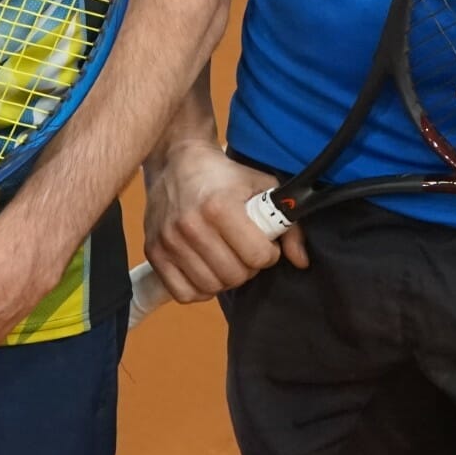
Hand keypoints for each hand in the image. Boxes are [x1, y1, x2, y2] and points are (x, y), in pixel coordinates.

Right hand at [142, 141, 305, 303]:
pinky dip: (199, 288)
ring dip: (225, 278)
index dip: (268, 253)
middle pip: (235, 276)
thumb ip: (289, 225)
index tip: (263, 242)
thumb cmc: (224, 175)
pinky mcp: (154, 251)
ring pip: (211, 287)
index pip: (257, 256)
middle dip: (248, 267)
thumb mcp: (263, 187)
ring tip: (226, 257)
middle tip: (244, 250)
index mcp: (219, 207)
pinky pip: (183, 293)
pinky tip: (206, 268)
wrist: (177, 160)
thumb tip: (301, 262)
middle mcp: (191, 226)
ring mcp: (169, 241)